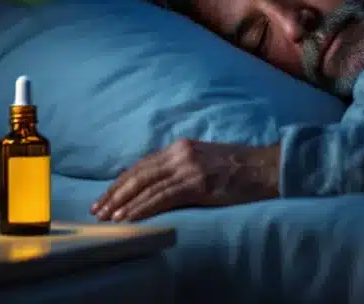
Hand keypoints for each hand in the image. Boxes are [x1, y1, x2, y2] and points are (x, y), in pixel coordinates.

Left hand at [91, 139, 280, 221]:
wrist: (267, 168)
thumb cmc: (240, 167)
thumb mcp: (205, 160)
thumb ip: (183, 167)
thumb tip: (161, 183)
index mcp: (181, 147)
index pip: (142, 165)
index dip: (121, 181)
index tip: (106, 195)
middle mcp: (180, 153)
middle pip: (138, 174)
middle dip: (114, 192)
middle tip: (97, 208)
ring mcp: (188, 168)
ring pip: (145, 186)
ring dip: (123, 203)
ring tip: (107, 217)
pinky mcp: (197, 184)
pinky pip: (162, 197)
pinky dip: (142, 208)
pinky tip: (129, 217)